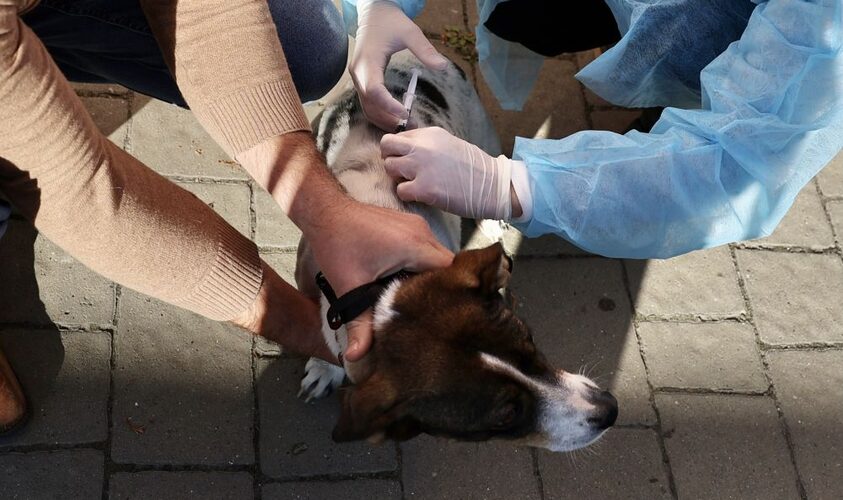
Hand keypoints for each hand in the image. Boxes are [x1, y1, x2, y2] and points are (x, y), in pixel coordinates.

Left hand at [306, 197, 453, 360]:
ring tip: (421, 301)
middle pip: (448, 265)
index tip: (443, 314)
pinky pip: (427, 247)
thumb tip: (355, 357)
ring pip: (438, 256)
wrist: (325, 211)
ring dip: (431, 276)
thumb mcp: (348, 287)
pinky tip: (409, 282)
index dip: (451, 292)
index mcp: (414, 246)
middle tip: (433, 312)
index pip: (452, 271)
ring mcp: (417, 225)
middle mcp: (422, 232)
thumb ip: (358, 324)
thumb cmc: (337, 245)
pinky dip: (422, 264)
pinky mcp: (409, 224)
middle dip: (441, 288)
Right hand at [351, 0, 447, 129]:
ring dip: (383, 120)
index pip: (375, 91)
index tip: (405, 113)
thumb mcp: (410, 32)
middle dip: (388, 118)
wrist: (372, 13)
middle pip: (369, 104)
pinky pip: (367, 103)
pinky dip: (379, 114)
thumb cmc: (390, 21)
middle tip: (410, 126)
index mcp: (368, 61)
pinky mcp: (360, 81)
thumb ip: (425, 50)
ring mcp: (357, 78)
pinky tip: (395, 119)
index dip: (388, 105)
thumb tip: (443, 66)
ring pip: (366, 107)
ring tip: (405, 126)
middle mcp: (359, 73)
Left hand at [381, 127, 527, 219]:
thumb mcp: (450, 144)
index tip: (407, 160)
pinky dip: (408, 195)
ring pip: (390, 167)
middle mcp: (423, 147)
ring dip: (398, 178)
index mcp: (430, 134)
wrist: (492, 186)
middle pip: (386, 146)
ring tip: (414, 183)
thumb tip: (406, 149)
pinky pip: (400, 190)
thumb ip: (427, 144)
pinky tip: (422, 195)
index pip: (397, 136)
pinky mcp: (424, 189)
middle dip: (390, 159)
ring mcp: (422, 167)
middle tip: (403, 171)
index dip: (398, 150)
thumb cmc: (474, 168)